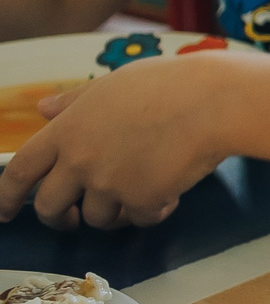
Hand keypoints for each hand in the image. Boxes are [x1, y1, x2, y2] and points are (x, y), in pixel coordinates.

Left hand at [0, 58, 235, 229]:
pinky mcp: (143, 199)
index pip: (19, 172)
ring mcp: (111, 183)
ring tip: (143, 189)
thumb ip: (75, 100)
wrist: (215, 100)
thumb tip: (43, 108)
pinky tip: (172, 193)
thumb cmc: (169, 84)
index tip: (5, 212)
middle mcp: (81, 160)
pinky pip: (141, 219)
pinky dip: (155, 211)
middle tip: (75, 218)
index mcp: (68, 130)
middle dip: (60, 218)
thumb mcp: (113, 84)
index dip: (6, 197)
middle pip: (49, 208)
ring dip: (117, 211)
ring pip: (98, 218)